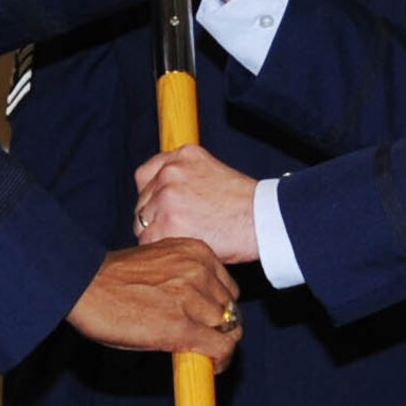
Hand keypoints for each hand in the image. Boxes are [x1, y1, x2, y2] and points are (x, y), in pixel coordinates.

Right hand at [68, 238, 241, 369]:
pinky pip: (221, 348)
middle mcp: (199, 271)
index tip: (211, 323)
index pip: (228, 287)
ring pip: (228, 329)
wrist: (83, 285)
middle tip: (204, 341)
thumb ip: (184, 275)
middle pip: (230, 309)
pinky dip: (220, 360)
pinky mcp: (181, 327)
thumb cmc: (113, 277)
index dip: (221, 309)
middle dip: (219, 327)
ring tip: (201, 353)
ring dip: (218, 344)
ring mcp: (191, 298)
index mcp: (196, 251)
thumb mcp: (159, 262)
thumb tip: (201, 307)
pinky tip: (211, 365)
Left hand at [135, 145, 259, 263]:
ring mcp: (166, 197)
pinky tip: (181, 249)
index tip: (162, 209)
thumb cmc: (246, 204)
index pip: (145, 175)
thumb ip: (185, 177)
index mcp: (182, 156)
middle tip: (180, 230)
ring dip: (158, 234)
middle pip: (143, 202)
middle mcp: (170, 172)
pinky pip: (148, 241)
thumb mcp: (214, 173)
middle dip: (155, 218)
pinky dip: (161, 249)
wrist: (264, 220)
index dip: (151, 196)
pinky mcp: (167, 224)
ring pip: (142, 223)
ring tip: (185, 240)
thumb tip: (160, 197)